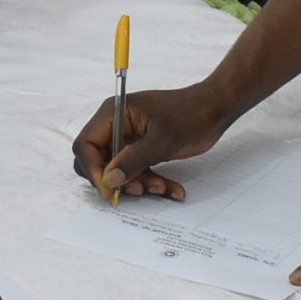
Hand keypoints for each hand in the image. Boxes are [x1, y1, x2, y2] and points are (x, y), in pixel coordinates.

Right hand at [70, 82, 229, 201]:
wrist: (214, 110)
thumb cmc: (189, 115)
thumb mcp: (162, 140)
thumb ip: (133, 160)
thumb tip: (108, 180)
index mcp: (113, 113)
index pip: (86, 144)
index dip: (93, 169)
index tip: (109, 188)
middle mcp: (115, 125)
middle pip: (98, 161)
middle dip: (116, 179)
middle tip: (138, 189)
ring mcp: (128, 138)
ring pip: (119, 171)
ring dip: (139, 183)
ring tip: (163, 188)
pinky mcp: (141, 150)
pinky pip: (136, 172)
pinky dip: (151, 182)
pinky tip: (172, 189)